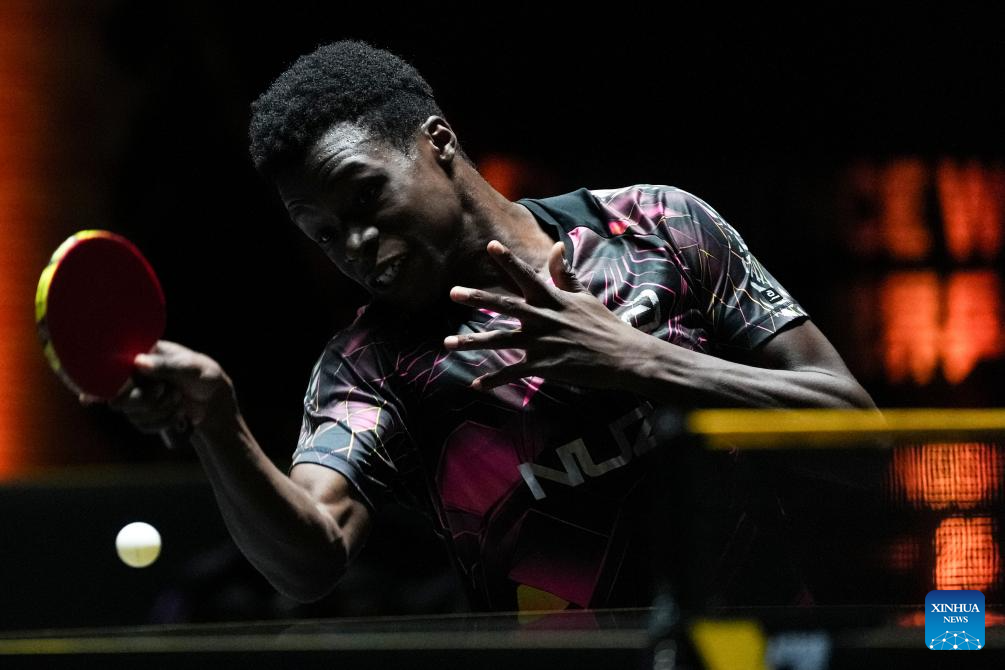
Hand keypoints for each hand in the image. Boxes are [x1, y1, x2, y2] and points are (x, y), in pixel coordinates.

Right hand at [100, 340, 236, 433]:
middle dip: (145, 399)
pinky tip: (177, 412)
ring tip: (177, 397)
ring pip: (130, 413)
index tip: (88, 397)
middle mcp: (132, 376)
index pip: (110, 366)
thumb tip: (139, 362)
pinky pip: (142, 425)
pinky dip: (163, 421)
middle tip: (166, 389)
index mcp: (140, 355)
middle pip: (117, 398)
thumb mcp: (191, 366)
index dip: (97, 381)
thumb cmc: (204, 375)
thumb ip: (166, 365)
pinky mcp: (143, 414)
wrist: (215, 401)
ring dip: (159, 409)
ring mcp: (136, 396)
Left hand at [444, 240, 647, 390]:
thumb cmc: (604, 325)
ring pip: (499, 341)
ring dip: (472, 342)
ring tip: (447, 343)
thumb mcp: (584, 296)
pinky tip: (475, 384)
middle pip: (504, 305)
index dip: (508, 261)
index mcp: (552, 300)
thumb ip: (565, 274)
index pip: (526, 276)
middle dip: (477, 298)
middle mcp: (542, 318)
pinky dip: (493, 379)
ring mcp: (541, 342)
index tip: (490, 246)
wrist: (622, 356)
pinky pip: (513, 372)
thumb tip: (557, 246)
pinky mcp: (544, 365)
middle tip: (453, 292)